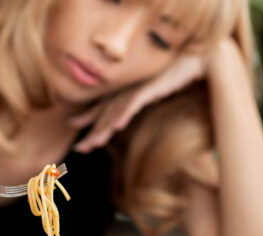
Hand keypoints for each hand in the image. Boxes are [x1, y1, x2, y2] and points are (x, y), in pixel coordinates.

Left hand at [71, 54, 206, 153]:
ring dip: (105, 127)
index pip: (101, 110)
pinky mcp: (150, 88)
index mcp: (121, 93)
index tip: (74, 134)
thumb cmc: (165, 76)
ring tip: (95, 143)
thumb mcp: (144, 94)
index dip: (87, 120)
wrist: (187, 59)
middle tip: (81, 149)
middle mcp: (124, 91)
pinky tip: (119, 125)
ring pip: (117, 111)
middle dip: (93, 133)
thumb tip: (118, 120)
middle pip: (106, 115)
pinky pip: (135, 102)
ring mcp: (136, 89)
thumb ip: (128, 105)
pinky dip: (126, 113)